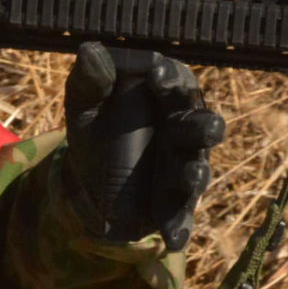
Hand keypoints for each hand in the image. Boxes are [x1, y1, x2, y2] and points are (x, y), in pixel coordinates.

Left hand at [61, 43, 225, 249]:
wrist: (87, 180)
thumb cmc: (96, 128)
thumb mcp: (85, 104)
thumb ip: (89, 80)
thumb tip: (90, 50)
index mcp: (167, 98)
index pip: (178, 84)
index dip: (170, 79)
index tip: (156, 74)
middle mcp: (183, 132)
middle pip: (202, 126)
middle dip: (201, 126)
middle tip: (201, 123)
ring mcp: (182, 169)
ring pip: (197, 170)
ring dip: (195, 173)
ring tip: (190, 175)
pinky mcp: (174, 205)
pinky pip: (181, 216)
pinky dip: (178, 227)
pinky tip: (173, 238)